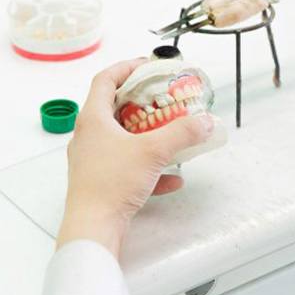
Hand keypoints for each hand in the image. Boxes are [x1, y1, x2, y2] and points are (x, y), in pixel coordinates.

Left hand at [57, 59, 213, 257]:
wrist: (94, 228)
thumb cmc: (111, 185)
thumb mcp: (153, 151)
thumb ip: (183, 132)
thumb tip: (204, 121)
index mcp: (93, 119)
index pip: (106, 80)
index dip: (127, 68)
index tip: (148, 65)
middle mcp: (90, 136)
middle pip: (116, 107)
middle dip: (144, 102)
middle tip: (164, 98)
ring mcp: (94, 159)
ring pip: (124, 137)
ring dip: (149, 134)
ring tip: (171, 133)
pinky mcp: (102, 180)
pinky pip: (129, 165)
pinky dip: (151, 167)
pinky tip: (173, 178)